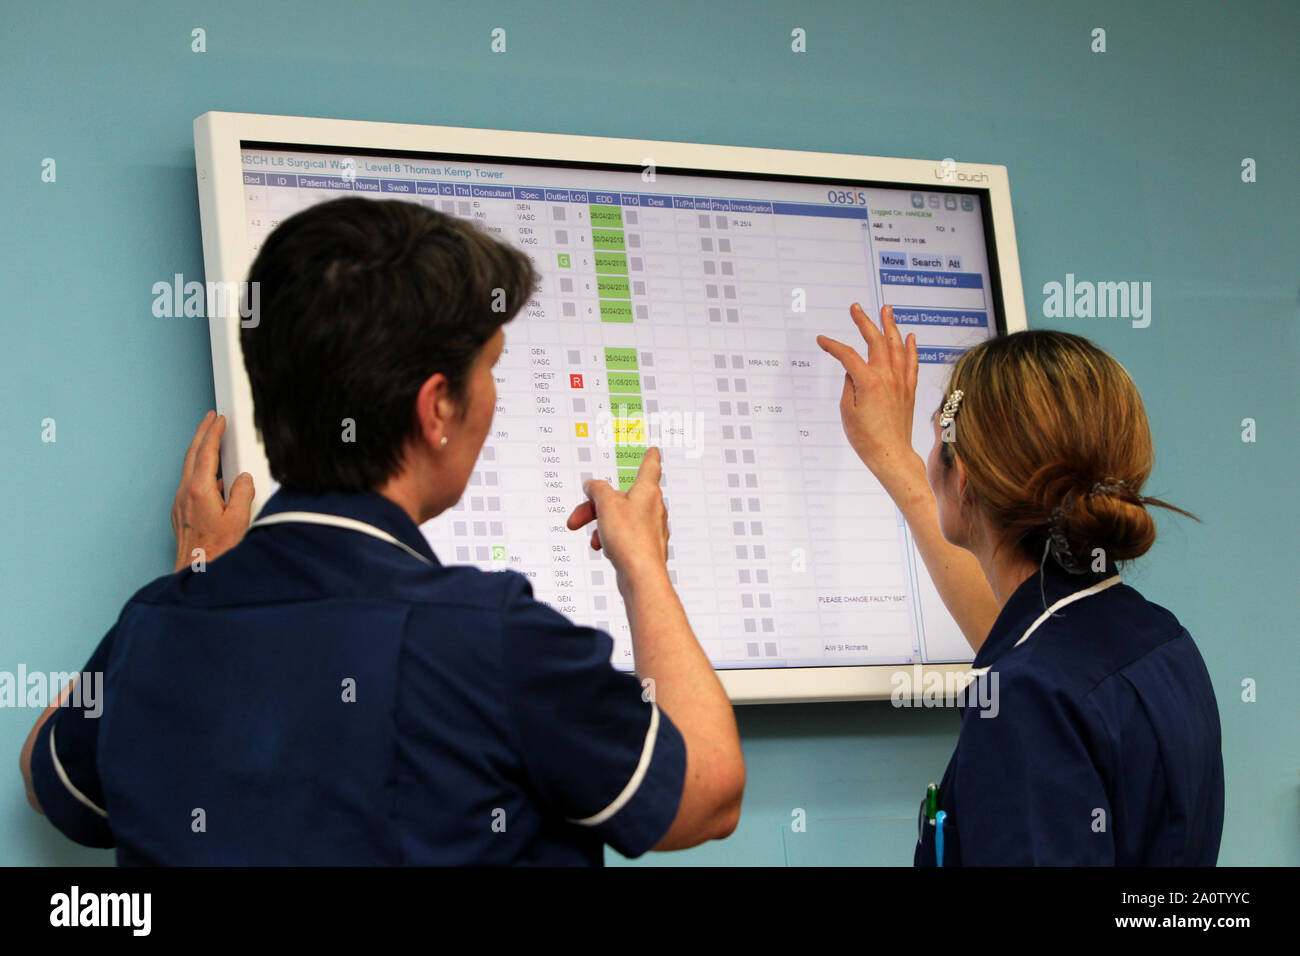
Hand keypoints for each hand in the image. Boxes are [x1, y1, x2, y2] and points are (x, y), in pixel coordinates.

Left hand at [171, 411, 254, 571]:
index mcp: (200, 491)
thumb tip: (242, 479)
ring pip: (188, 468)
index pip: (206, 453)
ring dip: (199, 450)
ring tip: (209, 440)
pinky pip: (189, 483)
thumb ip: (242, 493)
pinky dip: (199, 470)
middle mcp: (186, 494)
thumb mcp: (239, 520)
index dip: (213, 433)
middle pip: (192, 455)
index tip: (218, 420)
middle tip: (209, 418)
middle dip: (201, 433)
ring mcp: (181, 503)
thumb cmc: (218, 552)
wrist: (198, 573)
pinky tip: (211, 475)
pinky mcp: (181, 512)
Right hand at [565, 446, 669, 585]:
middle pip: (621, 498)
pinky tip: (604, 548)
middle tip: (578, 517)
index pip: (650, 467)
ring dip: (601, 525)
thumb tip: (593, 485)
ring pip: (620, 518)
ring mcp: (650, 528)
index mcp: (647, 492)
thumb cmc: (631, 539)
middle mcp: (652, 508)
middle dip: (596, 507)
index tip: (654, 450)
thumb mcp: (606, 505)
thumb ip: (597, 489)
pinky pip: (623, 536)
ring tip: (594, 538)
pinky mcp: (644, 546)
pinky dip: (610, 539)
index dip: (650, 457)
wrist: (641, 576)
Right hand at [816, 303, 920, 482]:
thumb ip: (849, 385)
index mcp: (868, 381)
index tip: (822, 340)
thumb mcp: (847, 411)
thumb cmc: (866, 438)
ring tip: (886, 309)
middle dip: (864, 321)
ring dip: (890, 326)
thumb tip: (852, 371)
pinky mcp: (908, 390)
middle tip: (856, 308)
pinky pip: (911, 362)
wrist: (891, 454)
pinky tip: (910, 336)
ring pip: (896, 346)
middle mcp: (886, 377)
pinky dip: (911, 347)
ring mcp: (900, 382)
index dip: (832, 346)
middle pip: (875, 341)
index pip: (847, 355)